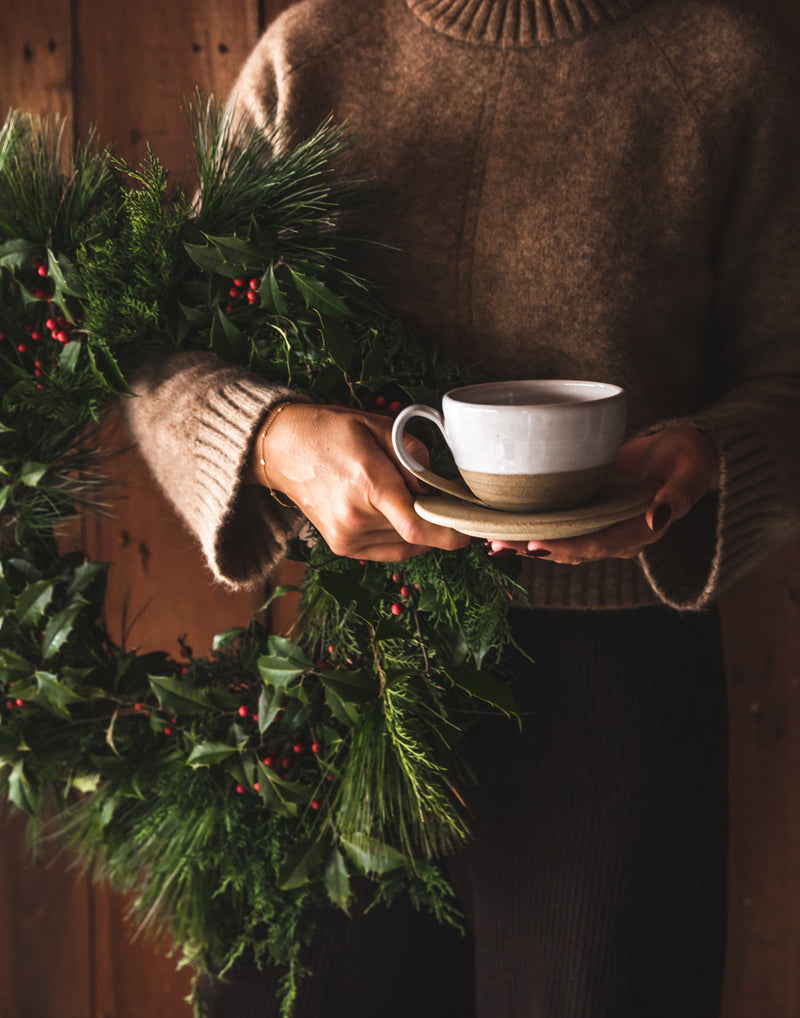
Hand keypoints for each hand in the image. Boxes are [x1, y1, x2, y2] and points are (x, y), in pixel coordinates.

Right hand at [251, 403, 469, 561]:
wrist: (282, 449)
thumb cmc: (331, 432)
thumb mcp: (379, 427)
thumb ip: (415, 455)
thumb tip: (439, 483)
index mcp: (368, 484)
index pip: (419, 526)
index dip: (451, 534)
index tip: (470, 531)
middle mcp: (356, 517)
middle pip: (417, 534)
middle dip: (434, 517)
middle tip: (435, 495)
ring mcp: (347, 537)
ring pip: (406, 545)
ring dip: (416, 527)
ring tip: (401, 497)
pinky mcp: (342, 547)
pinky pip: (389, 552)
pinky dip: (402, 538)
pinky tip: (394, 515)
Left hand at [487, 426, 718, 564]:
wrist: (682, 453)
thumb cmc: (689, 459)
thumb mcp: (691, 472)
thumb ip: (677, 495)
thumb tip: (658, 518)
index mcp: (640, 533)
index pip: (598, 545)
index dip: (566, 547)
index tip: (535, 544)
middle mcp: (615, 536)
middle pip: (568, 550)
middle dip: (531, 549)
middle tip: (495, 544)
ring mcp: (598, 526)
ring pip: (557, 542)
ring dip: (523, 542)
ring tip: (488, 540)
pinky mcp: (586, 513)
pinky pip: (556, 525)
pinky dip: (529, 525)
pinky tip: (500, 524)